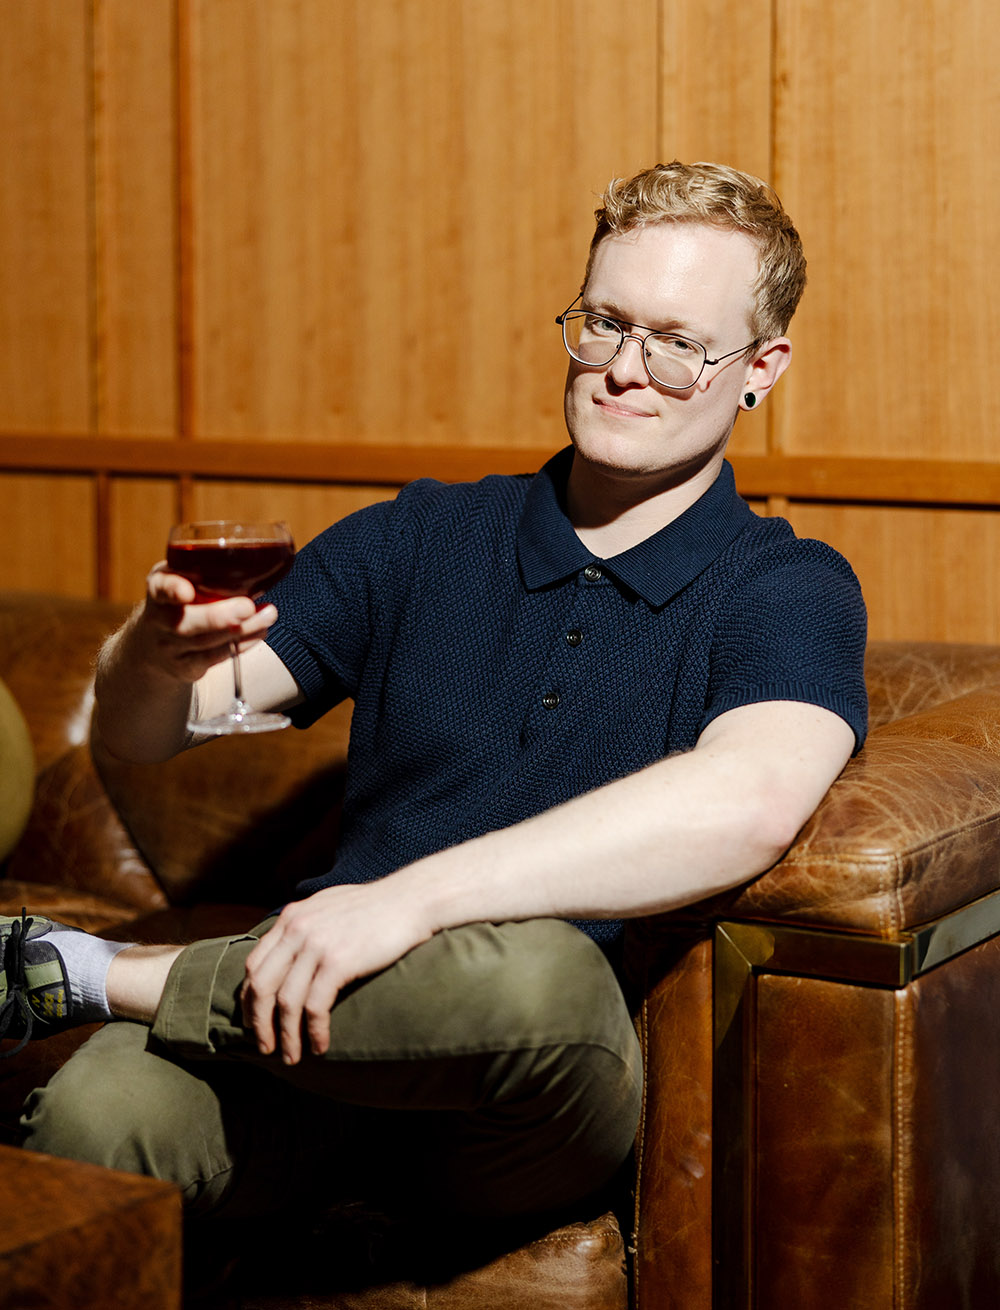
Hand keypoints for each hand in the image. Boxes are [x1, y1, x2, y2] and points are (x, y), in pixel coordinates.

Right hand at [141, 562, 277, 684]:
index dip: (172, 590)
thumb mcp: (176, 579)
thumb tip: (253, 562)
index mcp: (158, 589)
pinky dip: (242, 644)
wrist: (152, 645)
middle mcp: (159, 619)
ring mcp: (171, 646)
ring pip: (206, 642)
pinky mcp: (186, 666)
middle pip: (186, 622)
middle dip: (218, 616)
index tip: (186, 592)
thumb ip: (199, 570)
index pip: (161, 588)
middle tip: (248, 606)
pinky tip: (260, 631)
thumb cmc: (175, 602)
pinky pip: (216, 657)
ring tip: (268, 615)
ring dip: (243, 629)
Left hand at [240, 879, 434, 1064]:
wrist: (412, 899)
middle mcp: (297, 929)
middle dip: (258, 1023)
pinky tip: (320, 1046)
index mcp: (292, 917)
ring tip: (292, 1057)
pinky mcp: (339, 961)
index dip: (250, 999)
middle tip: (265, 1047)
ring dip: (285, 1036)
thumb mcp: (329, 906)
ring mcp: (316, 945)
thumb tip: (290, 952)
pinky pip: (315, 1006)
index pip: (253, 964)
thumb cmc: (377, 906)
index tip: (255, 1022)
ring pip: (285, 1002)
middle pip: (261, 985)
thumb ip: (306, 925)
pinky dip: (313, 1032)